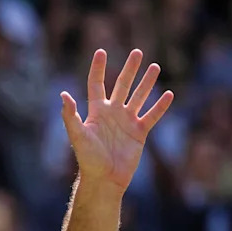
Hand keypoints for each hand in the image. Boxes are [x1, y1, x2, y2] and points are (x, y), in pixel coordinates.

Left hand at [60, 49, 173, 191]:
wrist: (104, 178)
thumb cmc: (88, 158)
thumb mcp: (77, 135)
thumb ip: (71, 115)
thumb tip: (63, 95)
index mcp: (96, 111)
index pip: (97, 84)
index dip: (98, 68)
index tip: (101, 51)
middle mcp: (112, 113)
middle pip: (122, 85)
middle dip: (130, 69)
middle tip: (137, 52)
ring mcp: (127, 122)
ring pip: (139, 97)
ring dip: (147, 83)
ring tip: (155, 66)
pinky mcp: (139, 132)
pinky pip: (152, 115)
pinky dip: (160, 106)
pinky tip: (168, 93)